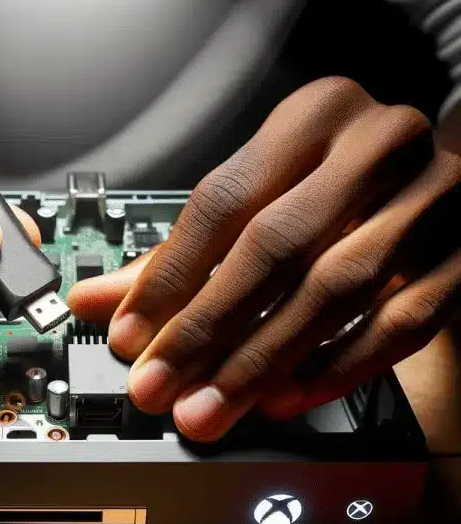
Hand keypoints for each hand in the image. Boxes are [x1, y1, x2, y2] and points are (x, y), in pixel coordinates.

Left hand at [69, 77, 460, 440]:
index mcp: (312, 117)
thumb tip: (96, 301)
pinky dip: (338, 366)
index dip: (169, 276)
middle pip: (275, 247)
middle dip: (207, 328)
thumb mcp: (260, 196)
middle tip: (159, 387)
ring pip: (337, 289)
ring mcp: (433, 198)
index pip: (223, 201)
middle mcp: (375, 146)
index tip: (128, 335)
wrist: (439, 174)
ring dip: (262, 359)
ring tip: (210, 407)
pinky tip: (284, 397)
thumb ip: (179, 252)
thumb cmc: (333, 182)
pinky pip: (402, 321)